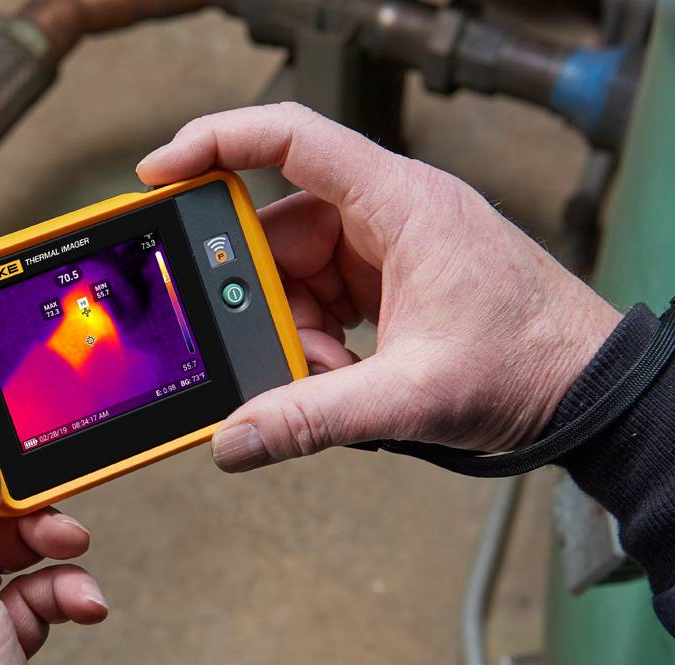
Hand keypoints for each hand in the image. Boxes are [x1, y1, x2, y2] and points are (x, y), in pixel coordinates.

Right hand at [136, 103, 621, 471]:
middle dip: (259, 294)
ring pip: (297, 273)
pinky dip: (314, 341)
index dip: (215, 143)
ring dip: (291, 329)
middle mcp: (389, 215)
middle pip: (280, 228)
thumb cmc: (534, 365)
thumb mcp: (411, 396)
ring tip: (327, 374)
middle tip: (260, 342)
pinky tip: (340, 374)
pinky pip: (322, 299)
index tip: (159, 173)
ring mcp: (389, 250)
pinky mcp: (391, 284)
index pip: (291, 139)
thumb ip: (313, 418)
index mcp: (400, 204)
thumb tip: (235, 438)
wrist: (591, 391)